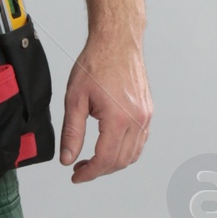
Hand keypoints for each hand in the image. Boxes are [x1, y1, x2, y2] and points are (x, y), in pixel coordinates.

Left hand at [60, 34, 151, 182]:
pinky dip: (125, 150)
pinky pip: (140, 141)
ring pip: (133, 154)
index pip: (106, 159)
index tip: (77, 175)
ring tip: (93, 159)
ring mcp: (146, 116)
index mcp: (119, 118)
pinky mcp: (148, 112)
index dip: (89, 173)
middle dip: (100, 170)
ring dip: (113, 162)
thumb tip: (68, 157)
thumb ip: (72, 132)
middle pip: (121, 161)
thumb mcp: (75, 98)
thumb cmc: (97, 62)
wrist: (117, 42)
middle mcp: (137, 119)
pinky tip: (110, 145)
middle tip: (80, 168)